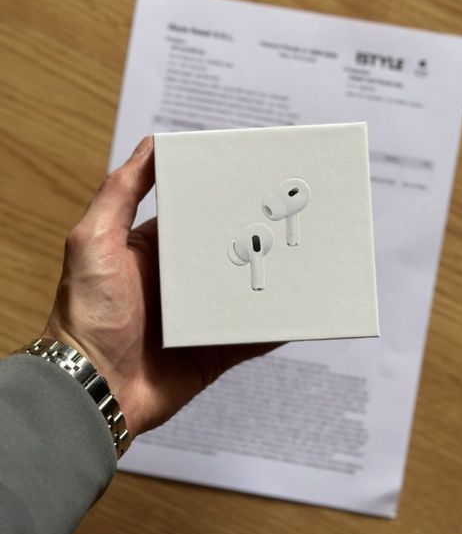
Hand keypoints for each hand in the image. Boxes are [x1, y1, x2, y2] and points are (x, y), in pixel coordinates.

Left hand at [44, 136, 277, 438]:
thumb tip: (151, 144)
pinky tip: (297, 309)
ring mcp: (199, 316)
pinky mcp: (214, 350)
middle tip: (292, 216)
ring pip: (245, 290)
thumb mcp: (93, 240)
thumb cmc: (85, 313)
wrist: (92, 389)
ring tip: (303, 258)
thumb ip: (120, 192)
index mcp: (153, 250)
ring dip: (271, 278)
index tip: (253, 180)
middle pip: (227, 252)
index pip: (194, 215)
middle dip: (257, 236)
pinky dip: (274, 325)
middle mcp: (178, 280)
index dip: (221, 198)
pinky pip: (253, 334)